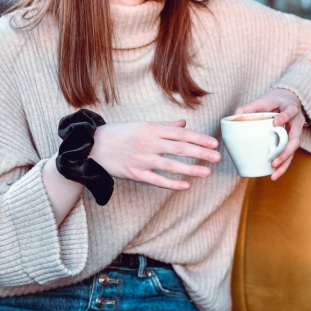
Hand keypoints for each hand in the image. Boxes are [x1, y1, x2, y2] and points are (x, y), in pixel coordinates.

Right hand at [88, 119, 220, 190]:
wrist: (93, 146)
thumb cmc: (120, 134)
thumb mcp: (143, 125)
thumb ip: (165, 126)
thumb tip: (184, 124)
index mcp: (152, 128)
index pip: (181, 134)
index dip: (199, 138)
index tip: (214, 143)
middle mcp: (149, 143)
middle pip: (180, 149)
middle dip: (201, 153)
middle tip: (217, 157)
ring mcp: (143, 159)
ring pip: (172, 165)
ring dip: (191, 169)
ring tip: (207, 172)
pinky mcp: (136, 173)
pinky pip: (157, 180)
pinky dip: (172, 183)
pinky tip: (186, 186)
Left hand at [234, 88, 303, 178]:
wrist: (291, 99)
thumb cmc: (276, 100)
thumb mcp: (265, 99)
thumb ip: (252, 106)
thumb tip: (236, 114)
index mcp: (291, 108)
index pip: (290, 112)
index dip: (284, 117)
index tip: (275, 122)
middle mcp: (297, 122)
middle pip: (295, 139)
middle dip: (285, 153)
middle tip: (273, 162)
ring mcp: (296, 133)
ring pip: (293, 150)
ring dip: (284, 163)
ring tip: (274, 175)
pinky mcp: (292, 141)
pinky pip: (290, 154)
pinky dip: (283, 165)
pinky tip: (274, 174)